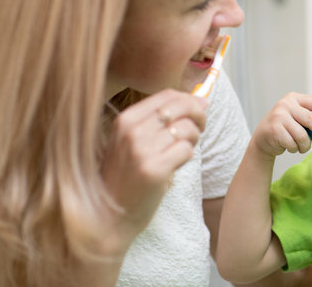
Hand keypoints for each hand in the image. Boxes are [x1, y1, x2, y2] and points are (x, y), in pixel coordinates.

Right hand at [99, 89, 207, 255]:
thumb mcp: (134, 142)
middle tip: (199, 129)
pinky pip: (187, 150)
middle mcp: (132, 131)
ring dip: (193, 139)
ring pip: (187, 129)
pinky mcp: (155, 170)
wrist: (108, 216)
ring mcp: (142, 150)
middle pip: (181, 107)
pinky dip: (188, 156)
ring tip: (183, 151)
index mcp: (125, 120)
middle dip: (199, 115)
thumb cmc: (126, 177)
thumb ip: (164, 120)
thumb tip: (203, 99)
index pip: (168, 95)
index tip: (196, 113)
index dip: (189, 100)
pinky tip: (176, 165)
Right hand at [251, 92, 311, 157]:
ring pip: (302, 135)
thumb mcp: (300, 119)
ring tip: (302, 146)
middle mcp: (286, 105)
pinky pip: (292, 143)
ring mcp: (278, 116)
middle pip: (311, 119)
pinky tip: (290, 146)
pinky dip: (295, 148)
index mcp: (295, 98)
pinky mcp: (273, 129)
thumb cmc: (287, 128)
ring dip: (305, 145)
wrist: (263, 139)